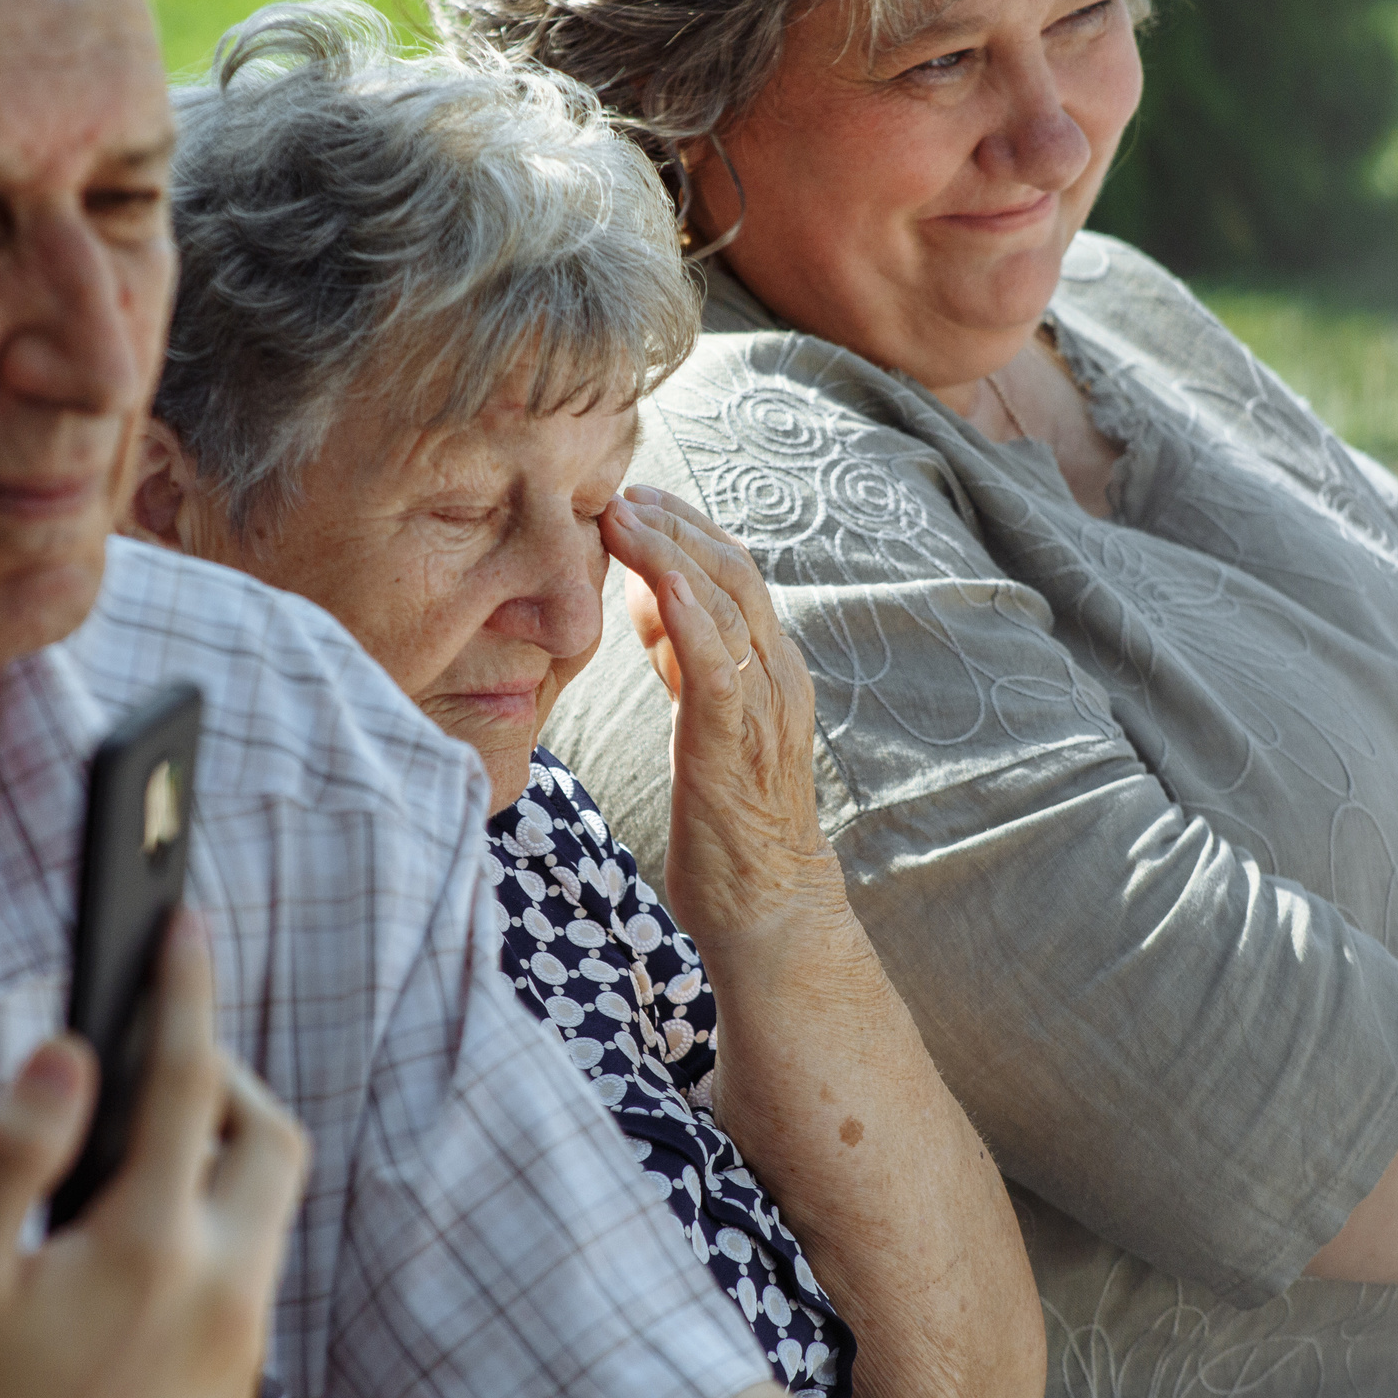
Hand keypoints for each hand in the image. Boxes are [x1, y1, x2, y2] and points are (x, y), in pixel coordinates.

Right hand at [0, 912, 309, 1397]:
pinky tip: (137, 1248)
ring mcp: (241, 1341)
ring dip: (222, 1156)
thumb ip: (15, 1155)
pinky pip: (253, 1267)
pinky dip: (217, 1224)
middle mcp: (222, 1287)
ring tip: (132, 1158)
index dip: (185, 991)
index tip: (184, 925)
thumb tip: (65, 1054)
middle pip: (271, 1135)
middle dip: (228, 1080)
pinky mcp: (238, 1384)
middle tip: (155, 1068)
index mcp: (149, 1247)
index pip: (187, 1080)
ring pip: (269, 1204)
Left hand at [601, 486, 844, 954]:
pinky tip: (657, 577)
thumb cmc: (730, 821)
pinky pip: (717, 663)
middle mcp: (776, 675)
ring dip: (672, 550)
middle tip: (620, 487)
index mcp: (769, 668)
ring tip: (621, 512)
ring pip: (727, 605)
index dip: (686, 528)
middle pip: (735, 572)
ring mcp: (762, 707)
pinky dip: (688, 614)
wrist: (770, 909)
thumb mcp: (700, 714)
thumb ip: (681, 652)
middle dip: (677, 523)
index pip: (734, 574)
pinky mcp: (734, 743)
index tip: (634, 494)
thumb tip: (648, 585)